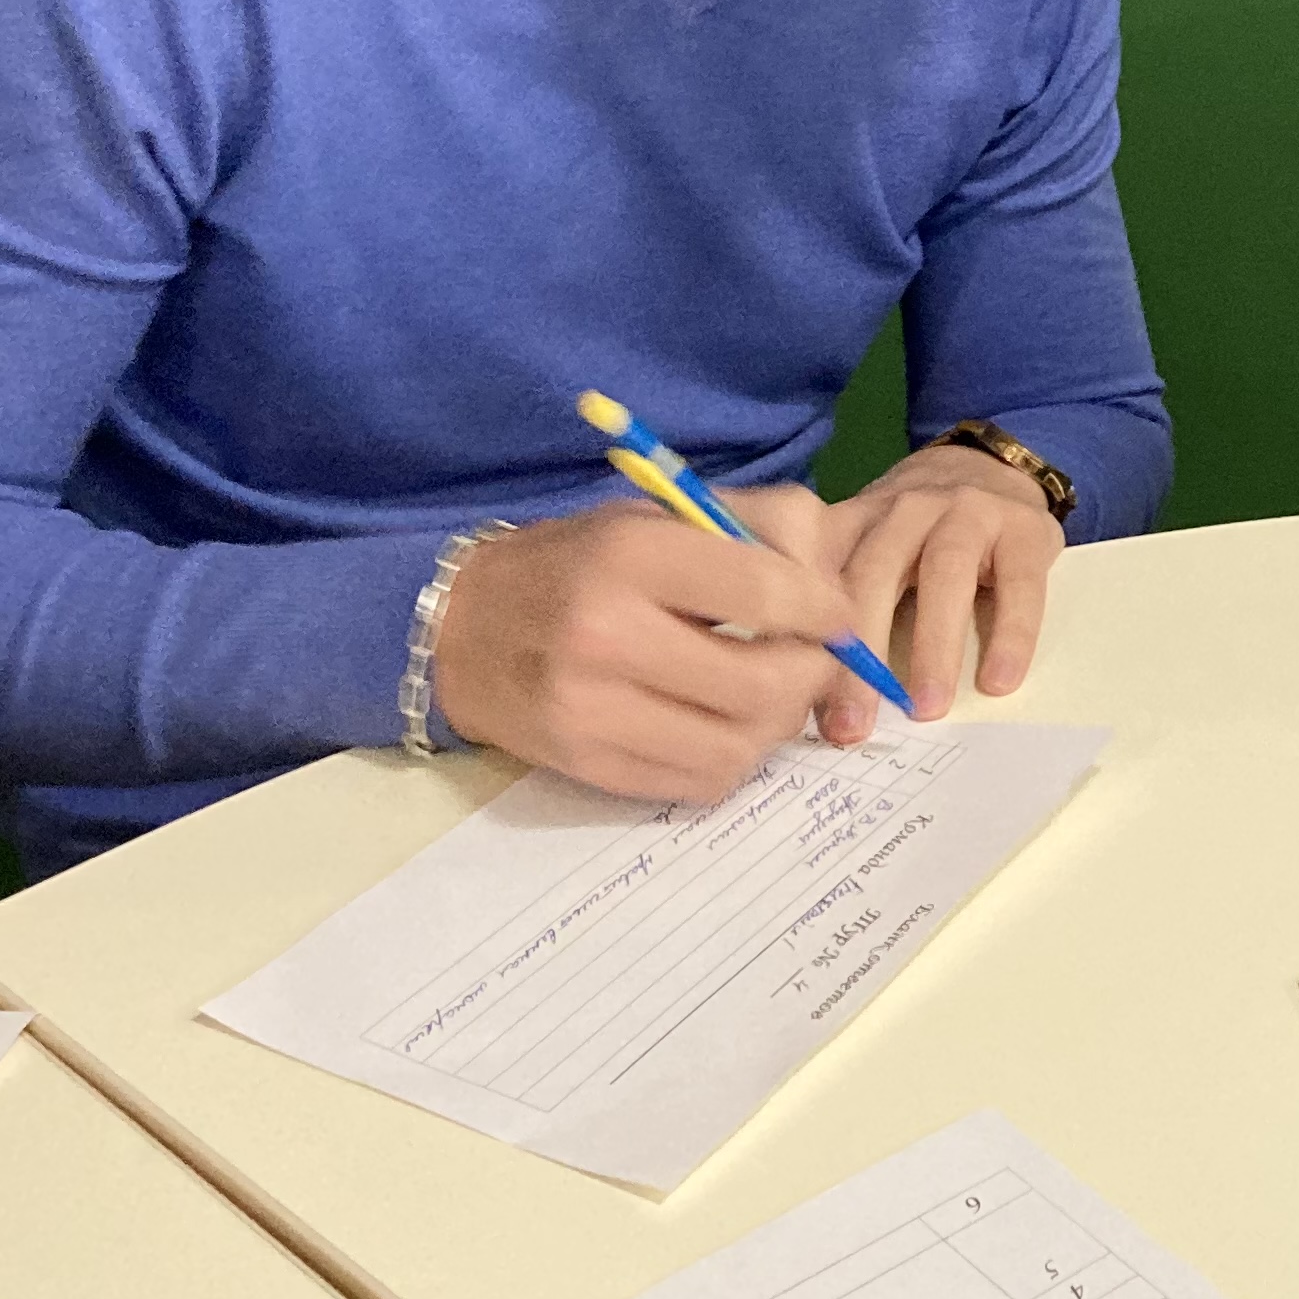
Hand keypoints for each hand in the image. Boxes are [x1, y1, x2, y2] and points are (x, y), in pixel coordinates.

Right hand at [434, 495, 871, 798]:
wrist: (462, 627)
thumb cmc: (580, 561)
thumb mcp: (660, 514)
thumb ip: (756, 530)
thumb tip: (833, 590)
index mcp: (631, 554)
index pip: (765, 594)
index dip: (823, 610)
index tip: (835, 615)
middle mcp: (606, 635)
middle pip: (761, 684)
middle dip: (811, 676)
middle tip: (812, 661)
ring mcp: (591, 711)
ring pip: (737, 745)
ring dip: (777, 726)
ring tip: (771, 695)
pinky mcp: (587, 765)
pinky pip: (699, 783)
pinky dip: (733, 759)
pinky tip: (725, 726)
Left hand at [784, 446, 1062, 741]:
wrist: (990, 466)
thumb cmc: (918, 533)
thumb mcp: (869, 547)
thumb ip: (835, 598)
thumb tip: (799, 692)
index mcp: (858, 519)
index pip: (822, 580)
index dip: (805, 645)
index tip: (799, 711)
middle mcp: (907, 508)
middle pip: (875, 575)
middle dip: (862, 655)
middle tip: (856, 726)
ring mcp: (969, 512)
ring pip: (945, 574)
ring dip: (933, 645)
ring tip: (928, 708)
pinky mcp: (1025, 529)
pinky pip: (1018, 585)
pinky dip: (1010, 635)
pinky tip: (998, 681)